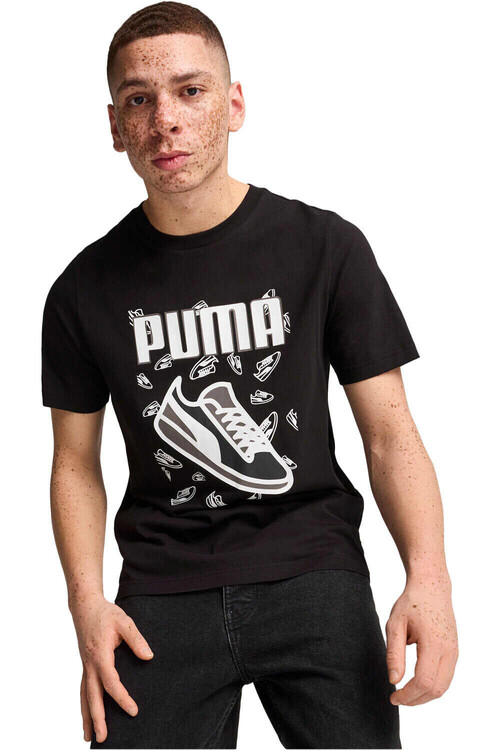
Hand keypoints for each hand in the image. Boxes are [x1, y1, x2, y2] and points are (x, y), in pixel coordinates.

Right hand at [71, 593, 153, 742]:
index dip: (122, 698)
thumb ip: (137, 639)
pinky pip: (83, 689)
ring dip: (87, 716)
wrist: (85, 607)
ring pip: (84, 696)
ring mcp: (86, 666)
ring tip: (88, 737)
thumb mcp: (124, 622)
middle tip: (102, 738)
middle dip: (97, 718)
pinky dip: (84, 705)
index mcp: (100, 655)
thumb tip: (149, 657)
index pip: (111, 682)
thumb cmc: (106, 614)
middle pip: (92, 696)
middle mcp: (90, 665)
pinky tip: (86, 716)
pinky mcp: (86, 666)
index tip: (134, 711)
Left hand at [385, 573, 457, 705]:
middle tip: (398, 698)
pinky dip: (433, 685)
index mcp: (434, 644)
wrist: (432, 586)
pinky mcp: (454, 650)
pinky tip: (417, 682)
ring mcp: (454, 651)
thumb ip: (394, 654)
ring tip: (406, 693)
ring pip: (444, 686)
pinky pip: (447, 676)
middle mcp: (449, 650)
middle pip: (437, 690)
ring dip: (425, 695)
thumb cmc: (411, 603)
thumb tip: (394, 680)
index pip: (424, 682)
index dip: (408, 695)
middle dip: (416, 699)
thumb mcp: (395, 625)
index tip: (393, 697)